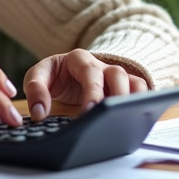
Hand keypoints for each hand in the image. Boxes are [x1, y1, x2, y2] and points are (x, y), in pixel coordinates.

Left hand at [23, 49, 148, 121]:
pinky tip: (138, 118)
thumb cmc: (54, 76)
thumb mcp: (38, 77)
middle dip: (115, 96)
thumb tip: (39, 113)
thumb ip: (35, 90)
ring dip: (133, 100)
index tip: (89, 111)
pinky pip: (141, 90)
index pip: (89, 72)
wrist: (65, 73)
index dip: (92, 91)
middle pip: (117, 75)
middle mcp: (101, 65)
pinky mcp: (124, 87)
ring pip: (133, 82)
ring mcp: (115, 76)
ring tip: (126, 119)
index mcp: (78, 59)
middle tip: (109, 117)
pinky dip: (143, 101)